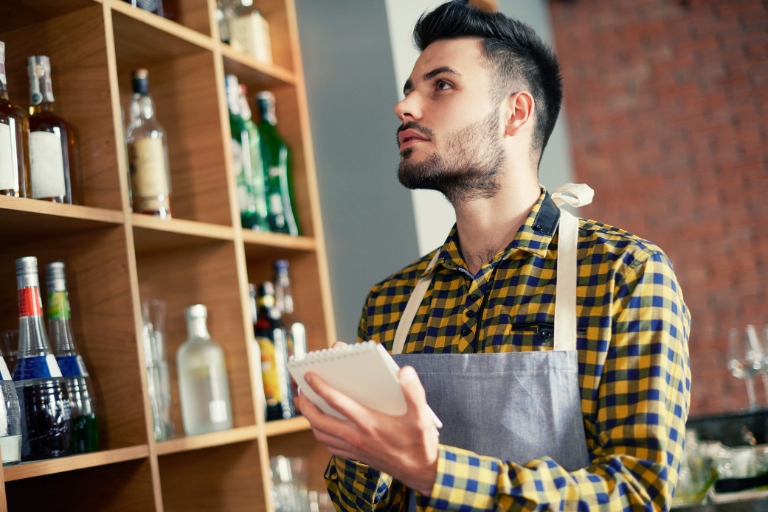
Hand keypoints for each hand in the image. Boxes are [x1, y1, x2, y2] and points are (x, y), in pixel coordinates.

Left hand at [296, 343, 438, 495]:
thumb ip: (413, 392)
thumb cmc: (420, 442)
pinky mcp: (356, 457)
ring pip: (321, 434)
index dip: (320, 387)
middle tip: (300, 392)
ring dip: (310, 420)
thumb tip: (404, 372)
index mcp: (369, 423)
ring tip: (306, 406)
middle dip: (305, 405)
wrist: (421, 472)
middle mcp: (357, 436)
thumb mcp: (422, 415)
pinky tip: (325, 426)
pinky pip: (330, 446)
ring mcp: (354, 448)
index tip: (309, 375)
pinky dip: (322, 434)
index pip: (336, 402)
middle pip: (319, 420)